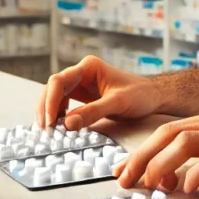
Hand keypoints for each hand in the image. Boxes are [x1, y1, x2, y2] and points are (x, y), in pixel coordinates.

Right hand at [36, 55, 165, 129]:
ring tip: (50, 132)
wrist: (153, 97)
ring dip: (50, 113)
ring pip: (55, 97)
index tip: (50, 122)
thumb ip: (93, 112)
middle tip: (45, 130)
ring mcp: (81, 85)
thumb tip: (67, 124)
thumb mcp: (117, 103)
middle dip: (46, 108)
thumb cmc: (140, 94)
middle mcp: (81, 74)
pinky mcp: (83, 98)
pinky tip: (59, 128)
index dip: (51, 101)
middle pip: (52, 88)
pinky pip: (64, 105)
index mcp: (89, 67)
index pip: (59, 81)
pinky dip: (59, 117)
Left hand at [115, 110, 198, 194]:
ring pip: (187, 142)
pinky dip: (197, 173)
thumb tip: (182, 176)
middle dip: (141, 157)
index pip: (169, 130)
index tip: (123, 170)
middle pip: (169, 134)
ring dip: (163, 165)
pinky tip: (188, 189)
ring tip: (151, 187)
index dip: (142, 150)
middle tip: (123, 181)